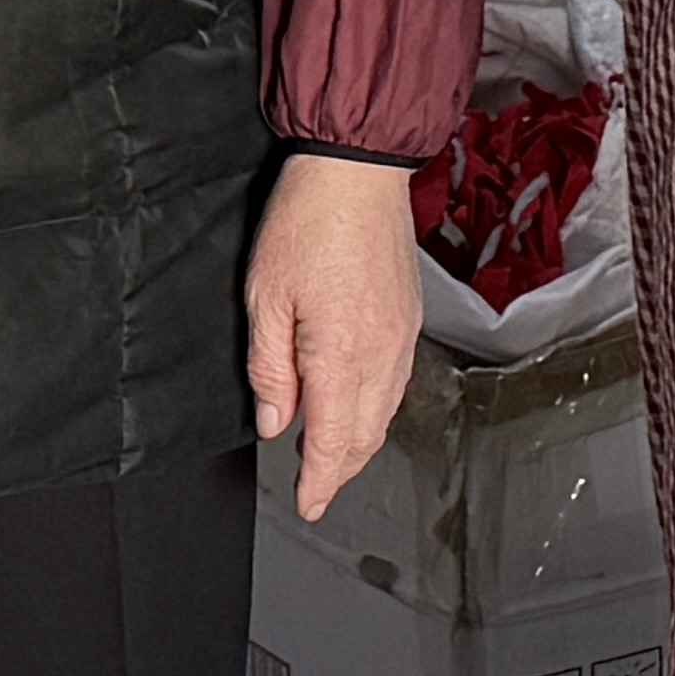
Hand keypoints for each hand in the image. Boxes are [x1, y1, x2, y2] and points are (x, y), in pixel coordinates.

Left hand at [243, 153, 425, 522]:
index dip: (318, 482)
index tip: (306, 505)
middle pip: (363, 437)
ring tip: (329, 455)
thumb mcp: (264, 296)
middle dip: (338, 471)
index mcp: (340, 353)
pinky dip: (376, 410)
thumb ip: (269, 368)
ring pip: (384, 414)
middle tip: (314, 488)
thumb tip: (274, 420)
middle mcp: (381, 353)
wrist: (357, 171)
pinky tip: (357, 407)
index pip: (330, 441)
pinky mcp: (410, 319)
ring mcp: (402, 337)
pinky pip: (397, 384)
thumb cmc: (307, 221)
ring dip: (357, 443)